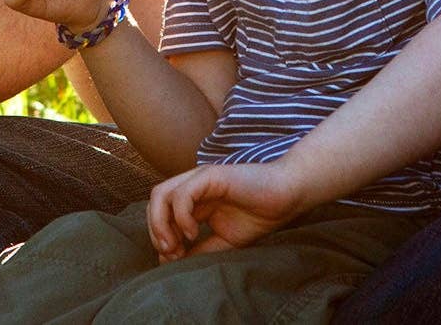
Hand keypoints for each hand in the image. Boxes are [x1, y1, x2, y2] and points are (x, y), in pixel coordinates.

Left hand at [147, 162, 306, 260]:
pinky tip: (193, 233)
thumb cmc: (257, 216)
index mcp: (194, 198)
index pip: (160, 211)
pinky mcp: (211, 175)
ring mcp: (200, 177)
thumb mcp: (222, 241)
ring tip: (176, 245)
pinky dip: (180, 216)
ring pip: (162, 194)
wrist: (284, 197)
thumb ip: (199, 250)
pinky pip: (183, 193)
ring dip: (161, 223)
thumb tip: (172, 264)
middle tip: (172, 254)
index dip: (159, 236)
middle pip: (155, 201)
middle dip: (156, 231)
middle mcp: (193, 184)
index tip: (173, 260)